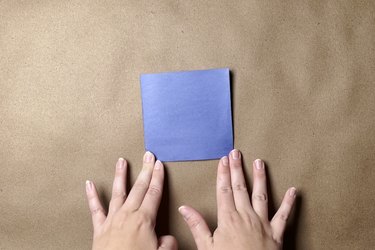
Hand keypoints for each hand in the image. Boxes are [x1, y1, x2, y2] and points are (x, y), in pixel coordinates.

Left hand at [85, 152, 176, 249]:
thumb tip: (169, 238)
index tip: (159, 165)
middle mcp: (128, 215)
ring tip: (121, 161)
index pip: (154, 193)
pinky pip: (95, 209)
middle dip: (145, 170)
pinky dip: (92, 196)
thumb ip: (167, 244)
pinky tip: (89, 184)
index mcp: (144, 220)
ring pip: (118, 192)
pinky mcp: (99, 228)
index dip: (158, 178)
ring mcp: (112, 220)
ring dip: (121, 175)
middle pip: (139, 188)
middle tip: (148, 155)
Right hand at [178, 149, 295, 249]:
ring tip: (260, 163)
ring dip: (260, 178)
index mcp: (228, 218)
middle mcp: (246, 216)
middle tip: (237, 153)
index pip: (223, 190)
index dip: (223, 173)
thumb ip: (197, 226)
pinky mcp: (276, 233)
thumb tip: (184, 209)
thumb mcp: (206, 247)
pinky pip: (284, 215)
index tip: (224, 160)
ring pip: (261, 195)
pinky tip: (293, 191)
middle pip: (240, 188)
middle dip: (237, 169)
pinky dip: (289, 203)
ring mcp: (262, 223)